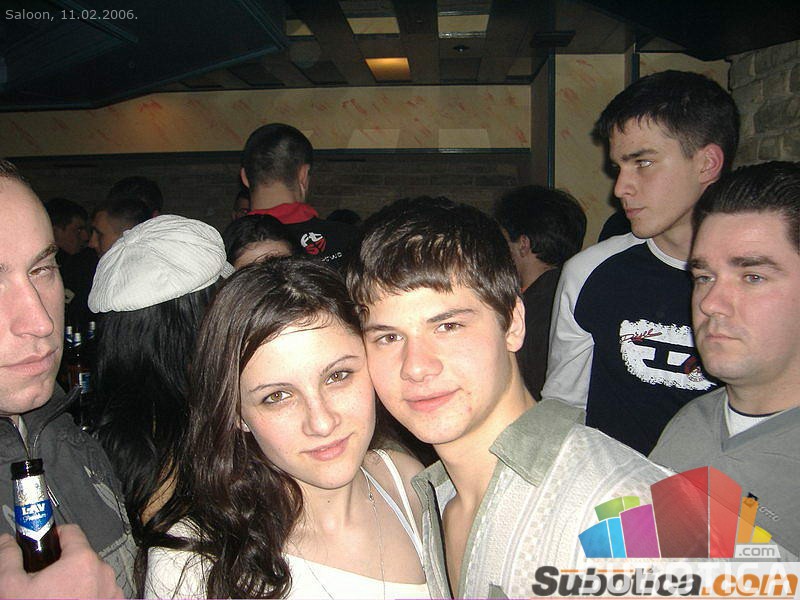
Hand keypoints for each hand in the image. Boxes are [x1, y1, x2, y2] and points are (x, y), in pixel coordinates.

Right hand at [0, 524, 122, 598]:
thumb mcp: (11, 588)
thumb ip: (9, 558)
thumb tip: (7, 543)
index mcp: (82, 561)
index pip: (70, 531)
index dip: (52, 536)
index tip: (41, 543)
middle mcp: (103, 573)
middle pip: (80, 556)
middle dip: (61, 565)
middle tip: (41, 581)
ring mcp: (112, 592)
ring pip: (91, 576)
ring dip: (75, 582)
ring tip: (53, 599)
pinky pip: (100, 593)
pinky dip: (86, 597)